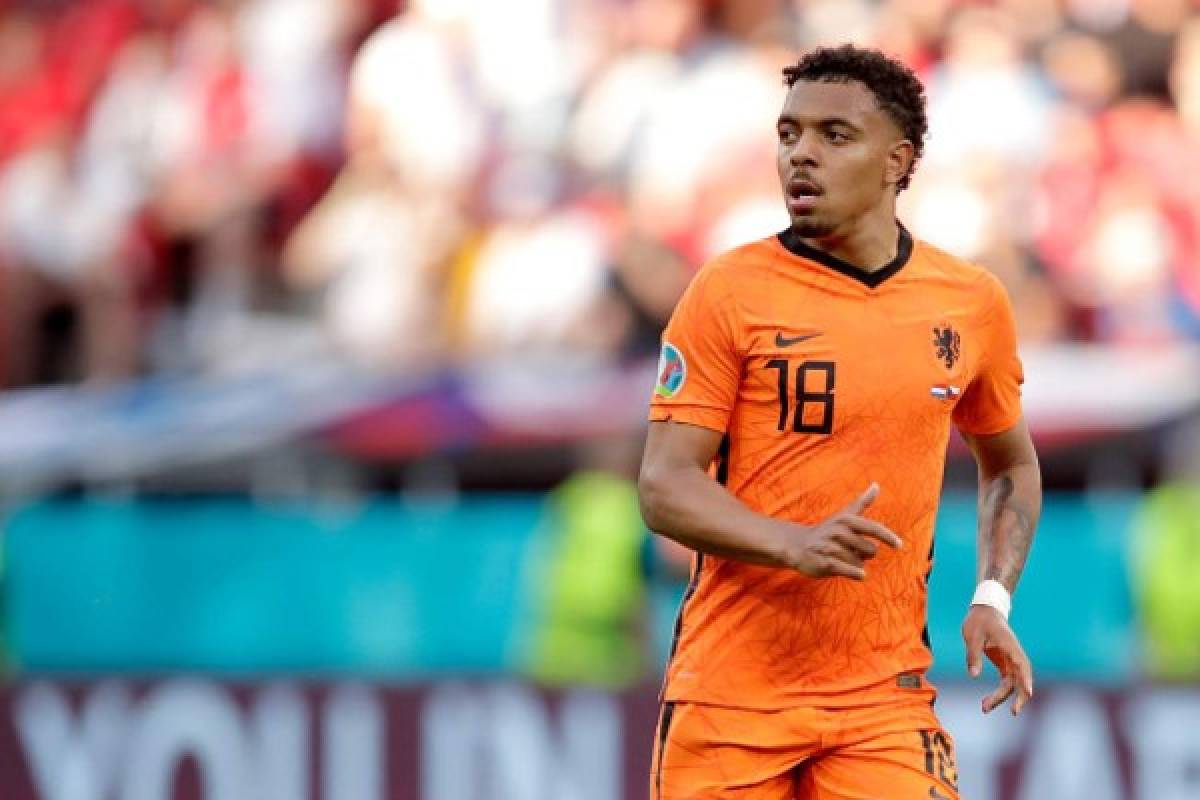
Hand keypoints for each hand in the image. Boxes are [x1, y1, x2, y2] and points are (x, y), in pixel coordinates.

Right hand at [785, 483, 901, 579]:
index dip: (888, 537)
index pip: (873, 528)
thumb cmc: (826, 531)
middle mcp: (839, 532)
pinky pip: (851, 571)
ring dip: (855, 564)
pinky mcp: (826, 563)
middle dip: (864, 554)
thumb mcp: (844, 515)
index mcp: (846, 520)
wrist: (798, 545)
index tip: (899, 545)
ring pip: (860, 563)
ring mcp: (831, 548)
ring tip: (841, 558)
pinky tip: (857, 575)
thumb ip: (862, 502)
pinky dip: (857, 574)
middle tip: (849, 551)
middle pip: (870, 550)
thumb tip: (876, 485)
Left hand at [962, 604, 1033, 714]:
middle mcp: (1014, 655)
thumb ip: (973, 655)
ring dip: (1001, 697)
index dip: (1026, 680)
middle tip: (1013, 713)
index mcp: (1010, 646)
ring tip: (984, 708)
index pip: (1021, 665)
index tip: (1029, 692)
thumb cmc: (979, 621)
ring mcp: (1010, 660)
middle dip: (1018, 697)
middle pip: (1020, 679)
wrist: (984, 610)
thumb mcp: (972, 636)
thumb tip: (974, 675)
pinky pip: (1006, 682)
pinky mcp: (1004, 663)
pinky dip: (999, 693)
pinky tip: (987, 702)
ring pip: (1011, 684)